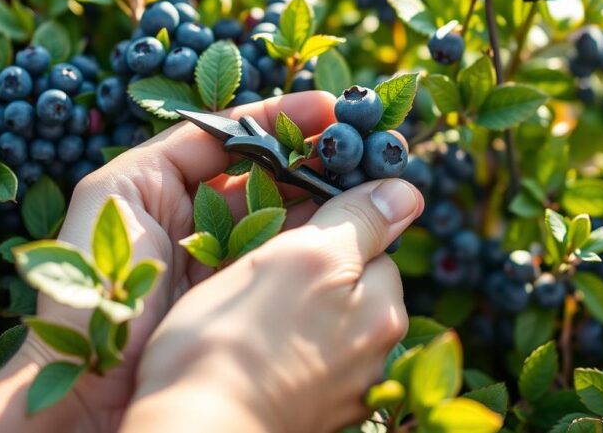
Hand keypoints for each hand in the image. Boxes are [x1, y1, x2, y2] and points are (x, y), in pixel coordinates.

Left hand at [18, 91, 341, 430]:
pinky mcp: (244, 299)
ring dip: (323, 196)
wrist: (88, 379)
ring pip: (286, 216)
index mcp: (174, 188)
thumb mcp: (118, 190)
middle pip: (271, 176)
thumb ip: (176, 149)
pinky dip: (313, 244)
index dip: (282, 121)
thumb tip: (235, 123)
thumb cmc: (87, 278)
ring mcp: (229, 261)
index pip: (239, 142)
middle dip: (313, 156)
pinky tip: (343, 226)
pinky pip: (284, 261)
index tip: (328, 108)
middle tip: (358, 145)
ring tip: (363, 178)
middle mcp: (207, 220)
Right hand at [121, 177, 423, 432]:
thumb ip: (360, 222)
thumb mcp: (304, 256)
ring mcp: (342, 392)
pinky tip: (249, 354)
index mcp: (385, 315)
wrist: (195, 425)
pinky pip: (302, 364)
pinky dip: (282, 353)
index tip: (288, 239)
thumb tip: (406, 193)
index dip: (329, 236)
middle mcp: (375, 359)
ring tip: (247, 319)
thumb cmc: (238, 337)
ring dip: (295, 314)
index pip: (374, 249)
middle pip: (351, 290)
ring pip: (324, 326)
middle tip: (261, 279)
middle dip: (314, 277)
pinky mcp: (309, 413)